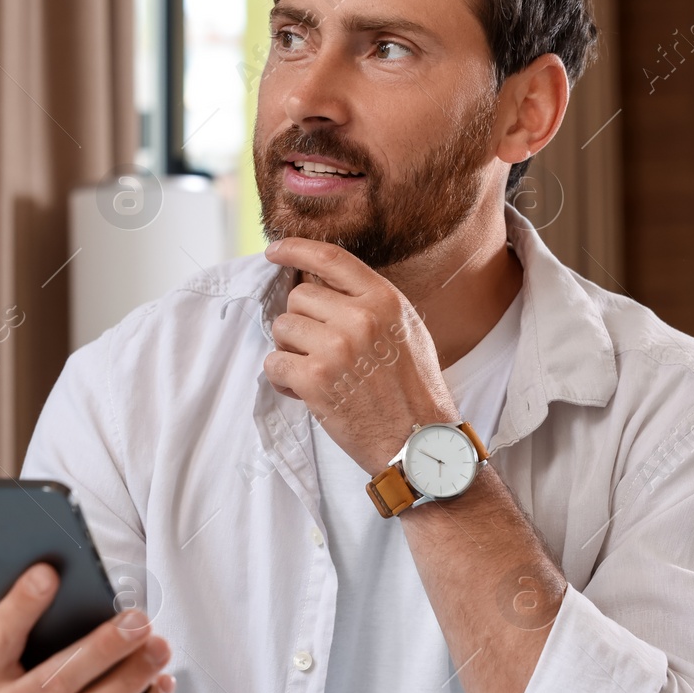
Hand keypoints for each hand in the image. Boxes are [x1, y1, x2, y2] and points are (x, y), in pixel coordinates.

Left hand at [262, 237, 456, 473]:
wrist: (419, 442)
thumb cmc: (414, 391)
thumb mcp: (406, 331)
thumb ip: (369, 303)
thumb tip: (322, 283)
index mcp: (385, 300)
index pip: (330, 258)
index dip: (296, 249)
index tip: (275, 252)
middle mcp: (360, 318)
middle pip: (299, 297)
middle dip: (301, 323)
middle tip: (319, 351)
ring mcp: (335, 347)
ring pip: (282, 328)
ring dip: (290, 351)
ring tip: (317, 374)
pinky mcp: (315, 379)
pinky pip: (274, 362)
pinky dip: (283, 379)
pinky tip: (305, 393)